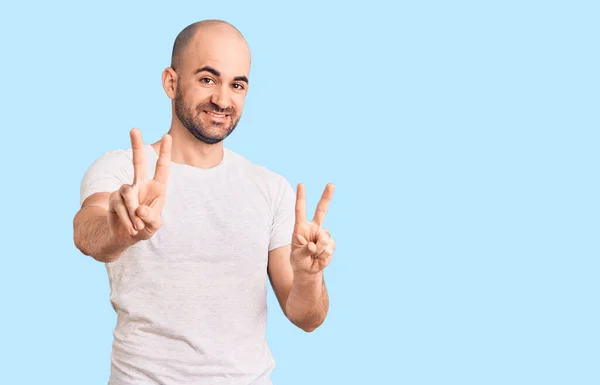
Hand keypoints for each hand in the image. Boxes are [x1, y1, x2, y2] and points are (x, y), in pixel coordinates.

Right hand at [108, 128, 171, 244]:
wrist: (125, 235)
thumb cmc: (145, 226)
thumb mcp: (154, 225)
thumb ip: (151, 217)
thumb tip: (139, 209)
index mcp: (156, 188)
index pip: (162, 167)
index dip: (165, 153)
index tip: (168, 136)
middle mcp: (141, 184)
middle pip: (137, 162)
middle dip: (136, 145)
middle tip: (134, 128)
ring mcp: (126, 189)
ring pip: (128, 194)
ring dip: (133, 213)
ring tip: (137, 226)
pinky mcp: (114, 197)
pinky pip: (120, 205)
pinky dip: (126, 219)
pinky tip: (131, 228)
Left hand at [290, 183, 335, 274]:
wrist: (309, 270)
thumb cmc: (298, 260)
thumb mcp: (296, 256)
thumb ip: (304, 250)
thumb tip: (314, 246)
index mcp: (301, 227)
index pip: (300, 210)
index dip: (301, 197)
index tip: (301, 184)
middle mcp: (313, 228)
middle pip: (321, 210)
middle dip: (327, 197)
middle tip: (332, 184)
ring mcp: (323, 235)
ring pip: (325, 238)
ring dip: (319, 250)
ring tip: (313, 256)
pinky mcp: (331, 244)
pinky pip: (329, 248)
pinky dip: (324, 256)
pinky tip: (319, 258)